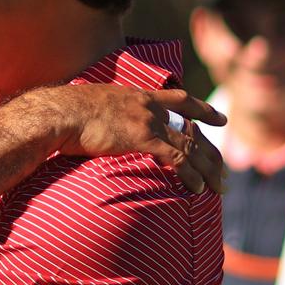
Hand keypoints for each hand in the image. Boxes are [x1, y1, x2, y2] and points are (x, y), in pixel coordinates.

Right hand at [25, 84, 226, 194]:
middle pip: (193, 129)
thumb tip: (99, 126)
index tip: (220, 119)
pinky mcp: (143, 138)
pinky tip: (198, 189)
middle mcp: (150, 107)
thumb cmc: (66, 114)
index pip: (181, 100)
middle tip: (223, 170)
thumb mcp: (93, 105)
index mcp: (140, 96)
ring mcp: (148, 121)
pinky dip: (190, 175)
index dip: (203, 110)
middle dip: (211, 152)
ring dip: (207, 169)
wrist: (61, 113)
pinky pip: (177, 158)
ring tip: (218, 186)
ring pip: (191, 146)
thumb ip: (107, 114)